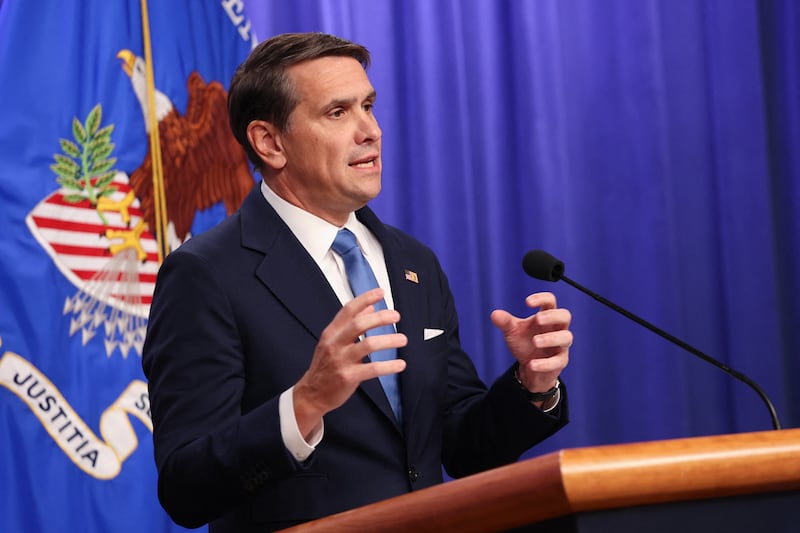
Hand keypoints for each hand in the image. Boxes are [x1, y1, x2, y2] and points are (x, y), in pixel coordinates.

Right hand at [293, 288, 406, 437]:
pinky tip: (400, 364)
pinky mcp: (348, 377)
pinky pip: (372, 369)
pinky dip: (388, 366)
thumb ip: (350, 324)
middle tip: (396, 316)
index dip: (365, 299)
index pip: (348, 310)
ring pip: (367, 345)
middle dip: (380, 317)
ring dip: (388, 340)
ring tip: (403, 339)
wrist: (312, 394)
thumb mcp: (333, 342)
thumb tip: (370, 307)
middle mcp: (335, 344)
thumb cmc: (325, 366)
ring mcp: (341, 360)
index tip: (380, 292)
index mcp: (331, 333)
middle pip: (359, 324)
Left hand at [490, 292, 570, 393]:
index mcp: (546, 316)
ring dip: (550, 339)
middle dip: (552, 316)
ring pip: (566, 337)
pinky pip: (557, 361)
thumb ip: (505, 322)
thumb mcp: (513, 331)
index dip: (541, 298)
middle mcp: (557, 328)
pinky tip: (532, 364)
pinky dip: (545, 363)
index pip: (550, 301)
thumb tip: (495, 314)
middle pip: (565, 316)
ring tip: (535, 342)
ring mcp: (561, 345)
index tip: (528, 302)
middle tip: (538, 319)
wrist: (530, 367)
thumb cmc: (525, 343)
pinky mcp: (560, 361)